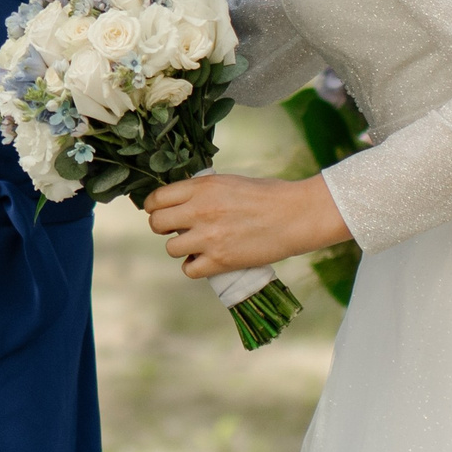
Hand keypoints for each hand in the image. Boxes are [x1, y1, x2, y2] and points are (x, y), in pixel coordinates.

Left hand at [144, 173, 349, 276]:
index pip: (157, 199)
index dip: (154, 207)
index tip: (160, 212)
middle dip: (162, 228)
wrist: (296, 215)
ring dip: (181, 248)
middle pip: (156, 224)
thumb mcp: (229, 182)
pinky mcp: (220, 260)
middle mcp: (199, 211)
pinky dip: (195, 267)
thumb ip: (203, 191)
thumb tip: (182, 201)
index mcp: (201, 187)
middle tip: (176, 229)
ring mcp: (208, 237)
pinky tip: (205, 261)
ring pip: (170, 248)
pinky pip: (189, 270)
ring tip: (197, 245)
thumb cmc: (269, 195)